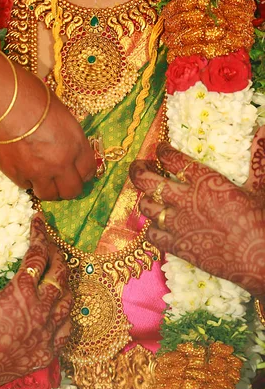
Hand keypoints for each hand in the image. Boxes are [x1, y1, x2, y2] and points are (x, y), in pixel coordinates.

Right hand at [0, 61, 96, 200]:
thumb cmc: (29, 95)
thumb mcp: (59, 112)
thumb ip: (65, 134)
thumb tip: (63, 143)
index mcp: (75, 143)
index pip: (88, 171)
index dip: (83, 174)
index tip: (78, 173)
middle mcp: (61, 162)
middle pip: (72, 191)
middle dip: (69, 188)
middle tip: (61, 182)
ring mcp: (39, 172)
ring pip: (49, 195)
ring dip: (48, 188)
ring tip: (42, 179)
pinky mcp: (17, 176)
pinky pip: (26, 186)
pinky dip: (26, 180)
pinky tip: (22, 168)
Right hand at [0, 214, 71, 388]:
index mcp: (20, 292)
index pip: (38, 256)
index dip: (40, 236)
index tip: (39, 222)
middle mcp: (39, 310)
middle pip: (60, 275)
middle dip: (57, 256)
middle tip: (50, 247)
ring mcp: (46, 332)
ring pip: (68, 301)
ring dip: (65, 284)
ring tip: (58, 274)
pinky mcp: (47, 351)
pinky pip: (66, 329)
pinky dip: (66, 315)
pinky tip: (61, 308)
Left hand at [129, 126, 264, 296]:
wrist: (257, 259)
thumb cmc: (260, 221)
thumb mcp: (260, 187)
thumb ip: (258, 158)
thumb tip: (263, 129)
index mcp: (205, 181)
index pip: (175, 160)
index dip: (163, 152)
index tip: (160, 149)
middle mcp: (186, 199)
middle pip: (149, 181)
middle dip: (138, 171)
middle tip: (136, 166)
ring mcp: (178, 224)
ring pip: (146, 207)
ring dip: (144, 200)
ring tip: (146, 196)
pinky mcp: (177, 246)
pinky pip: (151, 234)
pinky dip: (150, 228)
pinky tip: (154, 225)